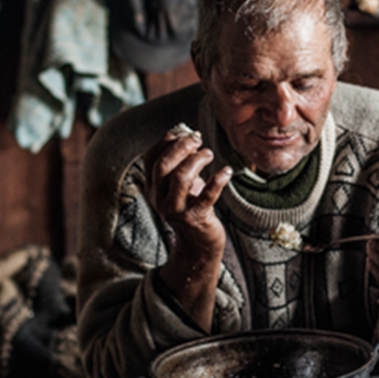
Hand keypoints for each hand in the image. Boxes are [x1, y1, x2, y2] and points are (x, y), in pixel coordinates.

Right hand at [143, 128, 232, 328]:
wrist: (199, 244)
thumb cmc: (192, 208)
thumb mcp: (182, 186)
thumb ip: (181, 163)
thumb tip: (188, 134)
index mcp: (153, 188)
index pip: (151, 158)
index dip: (166, 141)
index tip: (183, 132)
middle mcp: (159, 199)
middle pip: (163, 166)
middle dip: (181, 147)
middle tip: (198, 139)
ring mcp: (176, 211)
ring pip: (180, 178)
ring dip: (197, 160)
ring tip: (209, 154)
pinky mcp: (196, 219)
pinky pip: (207, 196)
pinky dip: (218, 180)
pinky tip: (227, 171)